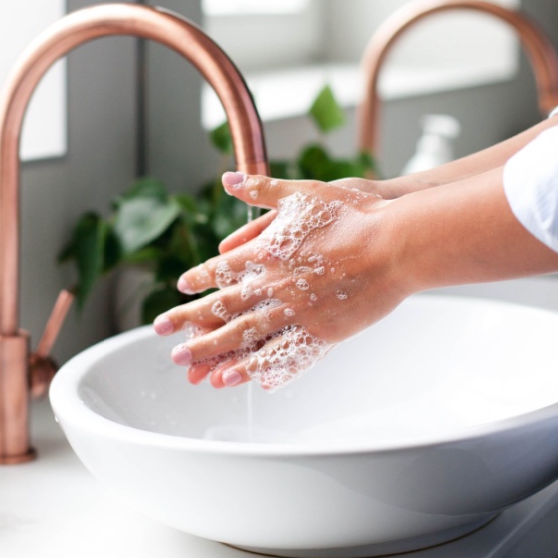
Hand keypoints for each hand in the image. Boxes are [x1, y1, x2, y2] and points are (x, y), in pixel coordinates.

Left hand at [153, 173, 411, 389]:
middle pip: (222, 306)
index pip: (221, 269)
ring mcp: (296, 310)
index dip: (198, 279)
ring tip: (184, 364)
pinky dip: (253, 367)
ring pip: (242, 335)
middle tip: (159, 332)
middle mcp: (274, 283)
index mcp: (268, 251)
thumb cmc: (355, 213)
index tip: (179, 287)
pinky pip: (279, 354)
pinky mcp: (321, 331)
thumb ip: (262, 190)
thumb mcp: (303, 192)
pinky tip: (233, 378)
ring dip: (210, 350)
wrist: (398, 242)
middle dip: (188, 321)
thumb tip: (228, 180)